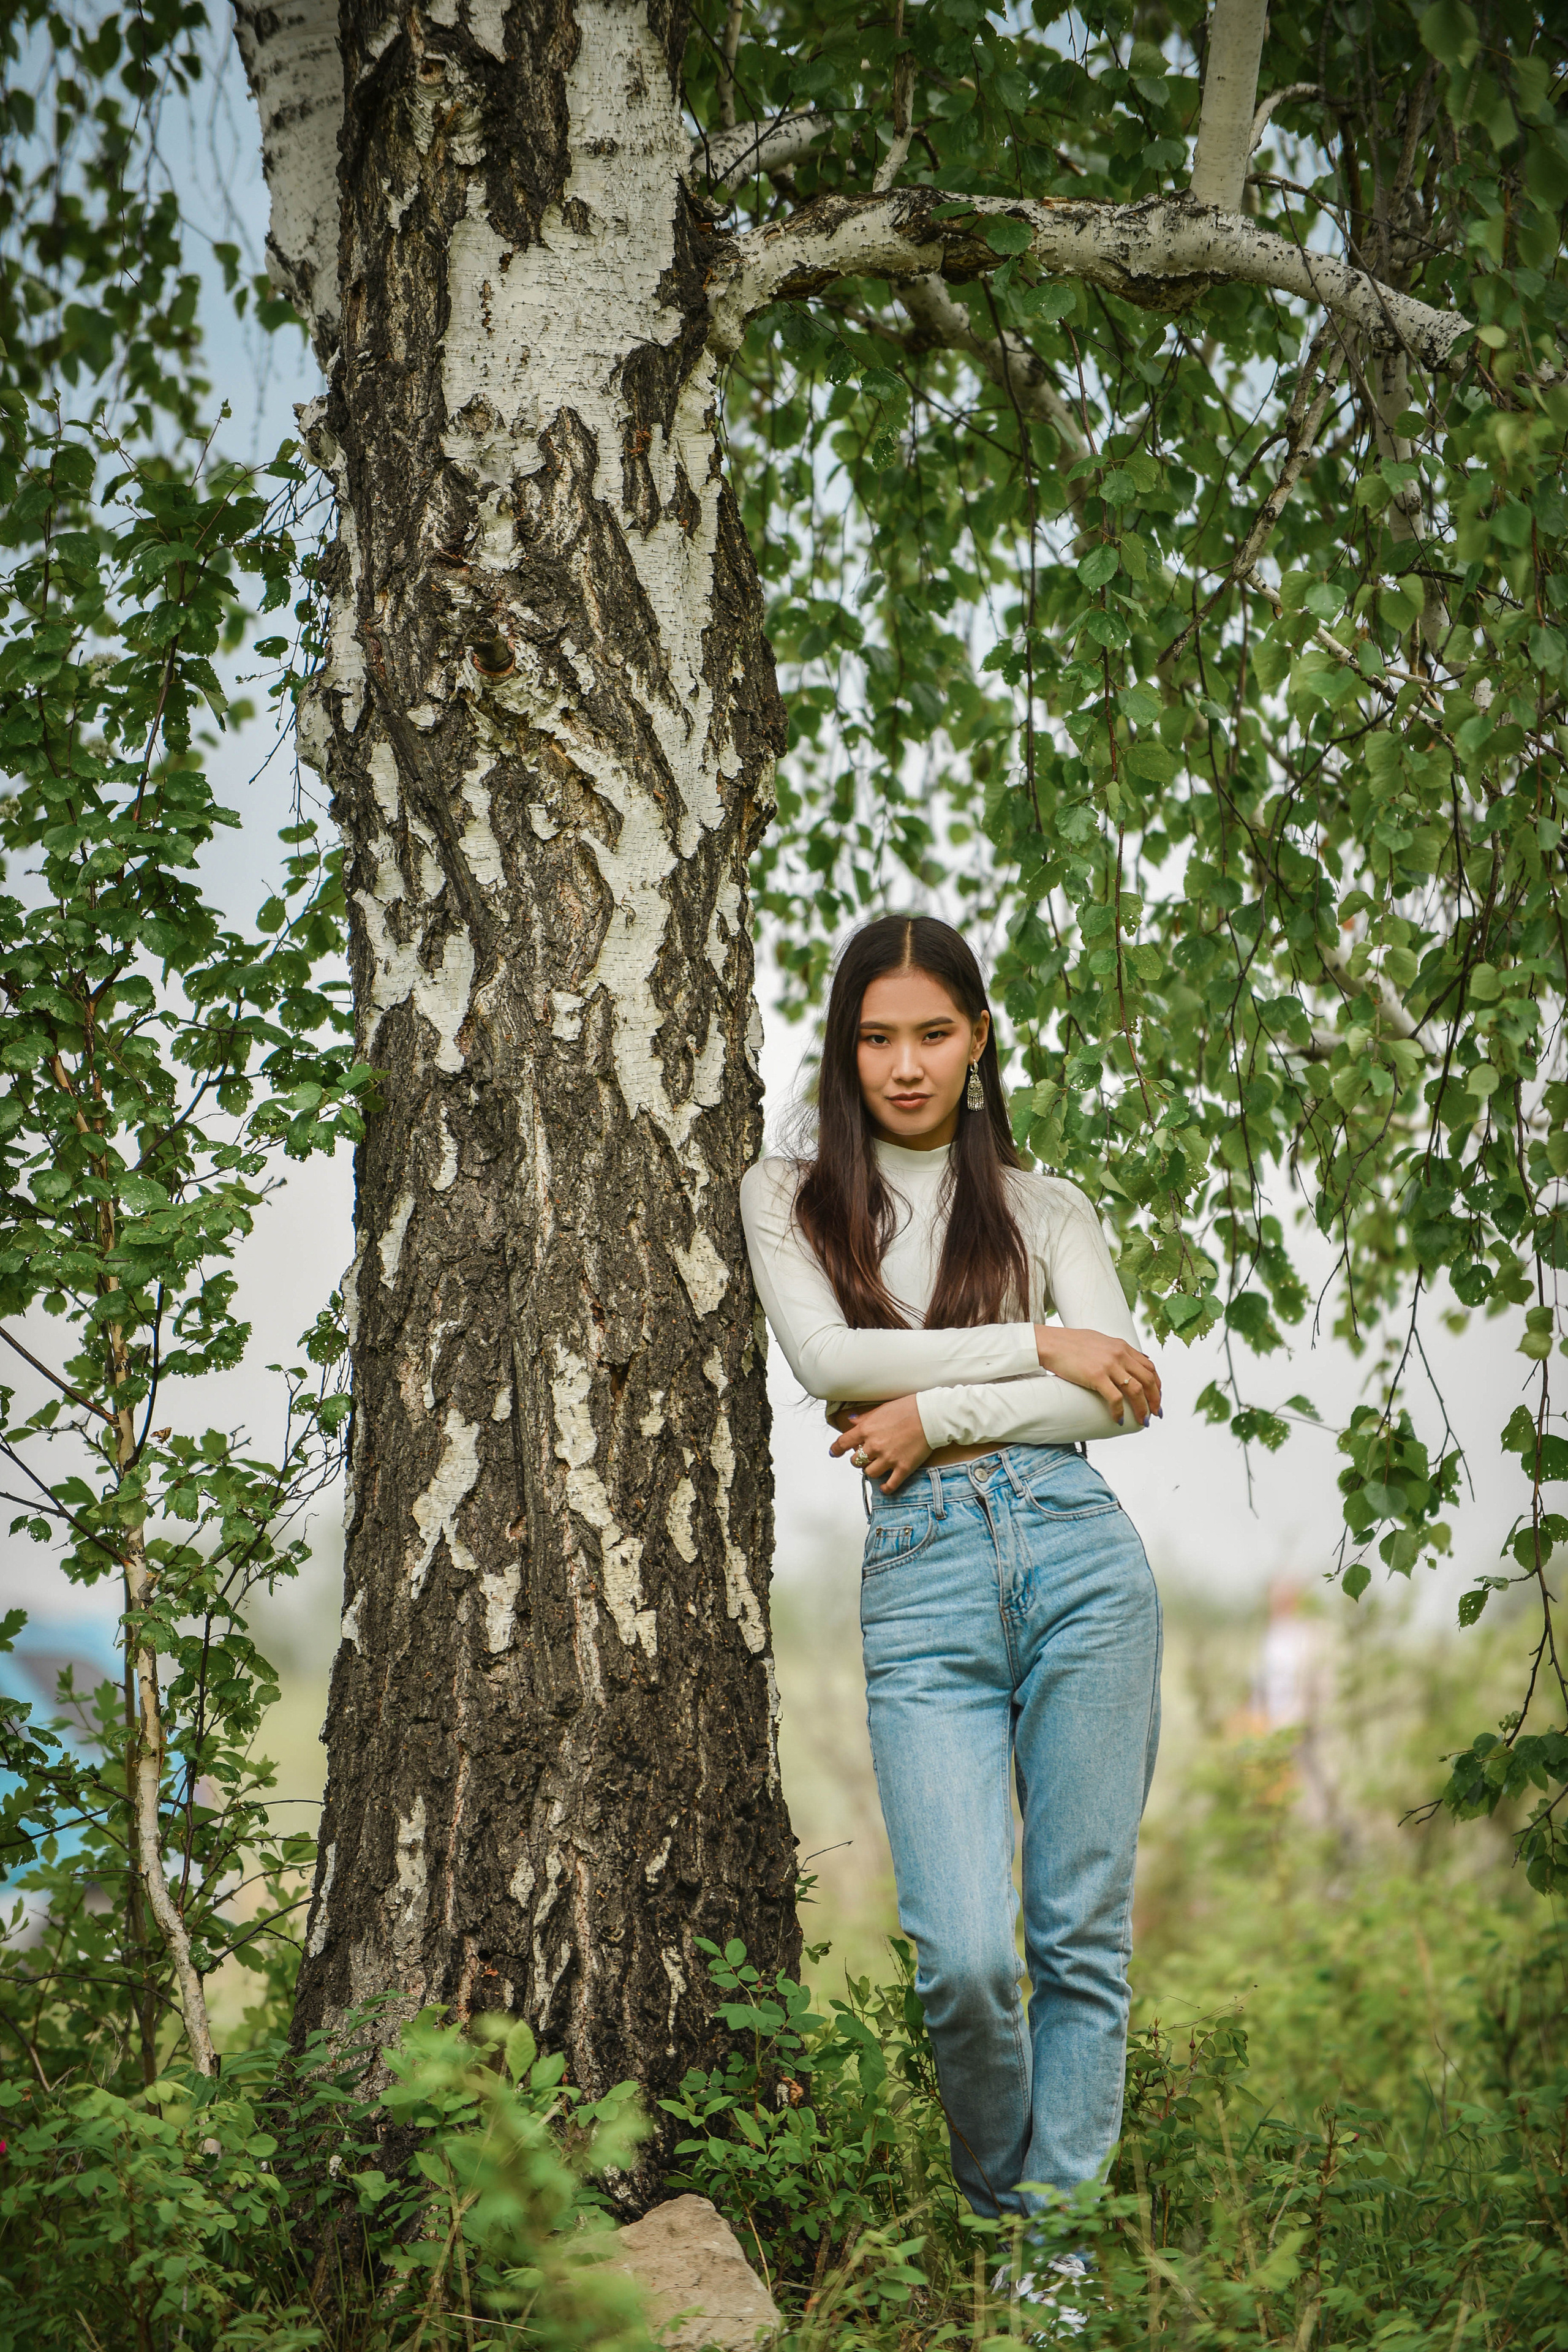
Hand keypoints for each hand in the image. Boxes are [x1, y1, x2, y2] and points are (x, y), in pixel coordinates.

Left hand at [828, 1394, 930, 1494]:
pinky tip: (885, 1487)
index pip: (843, 1443)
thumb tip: (851, 1421)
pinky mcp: (903, 1468)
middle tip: (866, 1456)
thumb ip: (864, 1418)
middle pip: (855, 1461)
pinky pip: (890, 1484)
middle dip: (859, 1459)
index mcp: (867, 1430)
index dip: (836, 1450)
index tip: (834, 1453)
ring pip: (869, 1473)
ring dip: (871, 1471)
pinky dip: (886, 1488)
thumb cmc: (908, 1408)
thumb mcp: (881, 1409)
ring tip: (877, 1467)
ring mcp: (888, 1459)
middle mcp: (874, 1446)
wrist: (930, 1416)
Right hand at [1034, 1326, 1161, 1424]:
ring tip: (1142, 1421)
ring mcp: (1109, 1365)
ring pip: (1136, 1390)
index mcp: (1122, 1347)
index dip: (1157, 1385)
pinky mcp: (1096, 1376)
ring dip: (1142, 1409)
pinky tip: (1118, 1419)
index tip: (1157, 1397)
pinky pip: (1115, 1398)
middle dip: (1155, 1399)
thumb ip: (1115, 1350)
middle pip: (1148, 1380)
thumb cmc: (1071, 1343)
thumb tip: (1126, 1359)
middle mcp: (1119, 1354)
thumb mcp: (1100, 1340)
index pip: (1150, 1367)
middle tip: (1155, 1413)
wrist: (1051, 1343)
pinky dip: (1119, 1411)